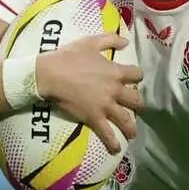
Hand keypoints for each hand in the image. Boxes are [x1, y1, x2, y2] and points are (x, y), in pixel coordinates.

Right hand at [35, 31, 143, 151]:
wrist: (51, 74)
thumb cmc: (69, 57)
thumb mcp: (90, 42)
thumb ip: (110, 40)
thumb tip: (126, 41)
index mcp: (115, 72)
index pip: (137, 75)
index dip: (136, 77)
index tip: (133, 80)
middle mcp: (115, 90)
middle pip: (136, 99)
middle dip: (137, 103)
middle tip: (135, 107)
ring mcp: (105, 106)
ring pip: (125, 119)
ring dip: (131, 127)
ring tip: (132, 133)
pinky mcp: (94, 118)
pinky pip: (107, 133)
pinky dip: (113, 143)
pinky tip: (116, 149)